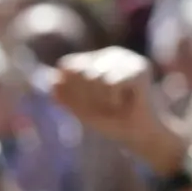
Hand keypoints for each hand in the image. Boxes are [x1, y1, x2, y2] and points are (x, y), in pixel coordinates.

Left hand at [52, 47, 188, 174]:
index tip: (87, 104)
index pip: (66, 67)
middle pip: (78, 72)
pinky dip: (113, 100)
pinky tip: (126, 103)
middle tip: (105, 106)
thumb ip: (64, 94)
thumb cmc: (109, 119)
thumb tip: (52, 80)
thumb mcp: (79, 108)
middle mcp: (109, 55)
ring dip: (101, 100)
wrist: (137, 135)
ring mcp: (126, 59)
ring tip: (115, 105)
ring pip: (94, 77)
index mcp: (92, 61)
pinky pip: (110, 83)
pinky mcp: (139, 68)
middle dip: (87, 97)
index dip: (71, 91)